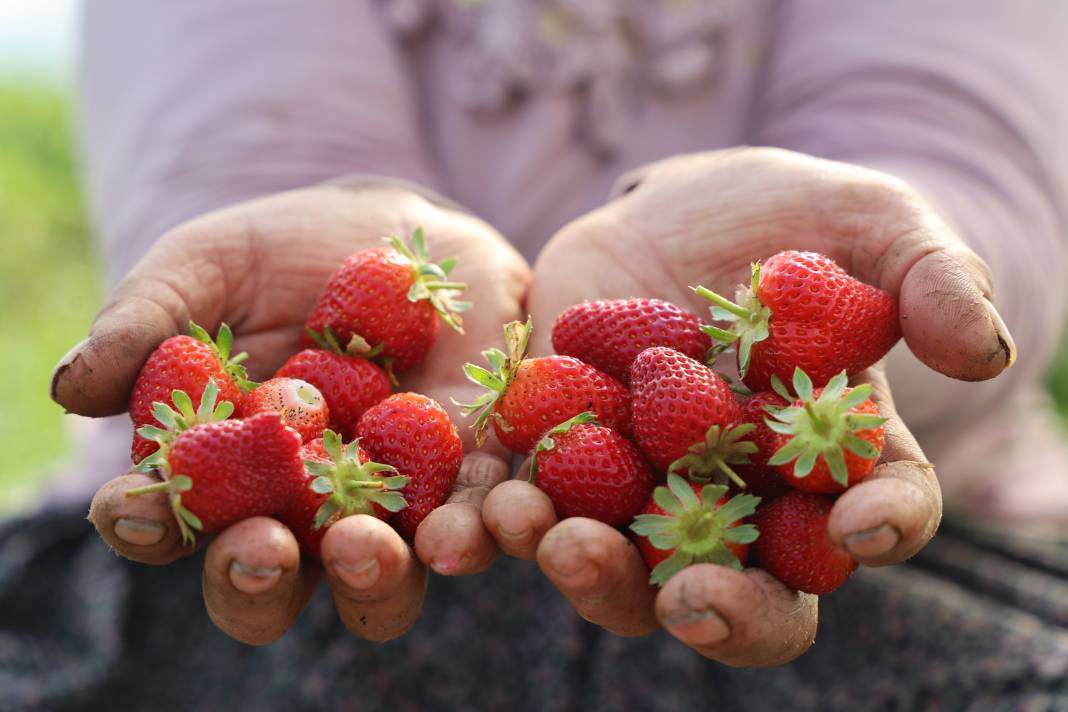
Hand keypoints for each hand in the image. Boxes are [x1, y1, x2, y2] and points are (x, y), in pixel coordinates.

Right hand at [52, 182, 529, 643]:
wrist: (403, 232)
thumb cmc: (285, 253)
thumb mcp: (207, 266)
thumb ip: (147, 323)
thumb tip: (70, 389)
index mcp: (221, 472)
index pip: (171, 521)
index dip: (147, 524)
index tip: (135, 505)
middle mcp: (299, 511)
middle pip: (268, 580)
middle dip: (255, 578)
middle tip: (259, 550)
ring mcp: (388, 506)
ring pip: (374, 578)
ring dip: (367, 578)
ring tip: (361, 547)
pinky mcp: (469, 481)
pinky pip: (472, 524)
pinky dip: (469, 533)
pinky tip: (463, 526)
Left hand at [482, 147, 1013, 664]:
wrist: (669, 211)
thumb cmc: (786, 220)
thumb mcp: (869, 221)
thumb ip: (930, 274)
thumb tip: (981, 347)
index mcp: (832, 463)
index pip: (876, 518)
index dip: (880, 530)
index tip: (863, 526)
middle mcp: (743, 502)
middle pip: (746, 592)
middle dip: (721, 606)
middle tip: (690, 594)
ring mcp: (646, 492)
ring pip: (628, 571)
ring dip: (592, 573)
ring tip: (555, 537)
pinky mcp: (561, 462)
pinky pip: (534, 510)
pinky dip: (507, 521)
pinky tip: (487, 509)